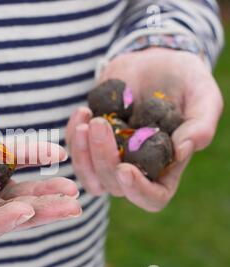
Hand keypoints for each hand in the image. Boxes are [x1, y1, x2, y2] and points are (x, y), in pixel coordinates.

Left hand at [66, 48, 222, 211]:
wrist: (153, 60)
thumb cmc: (184, 80)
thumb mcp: (202, 95)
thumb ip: (201, 124)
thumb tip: (182, 151)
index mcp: (166, 167)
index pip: (152, 198)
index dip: (138, 191)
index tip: (125, 169)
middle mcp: (136, 168)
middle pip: (113, 185)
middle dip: (103, 158)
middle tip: (99, 124)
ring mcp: (110, 157)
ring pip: (88, 175)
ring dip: (82, 153)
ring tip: (86, 119)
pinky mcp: (90, 142)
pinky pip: (74, 152)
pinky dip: (72, 136)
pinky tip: (82, 111)